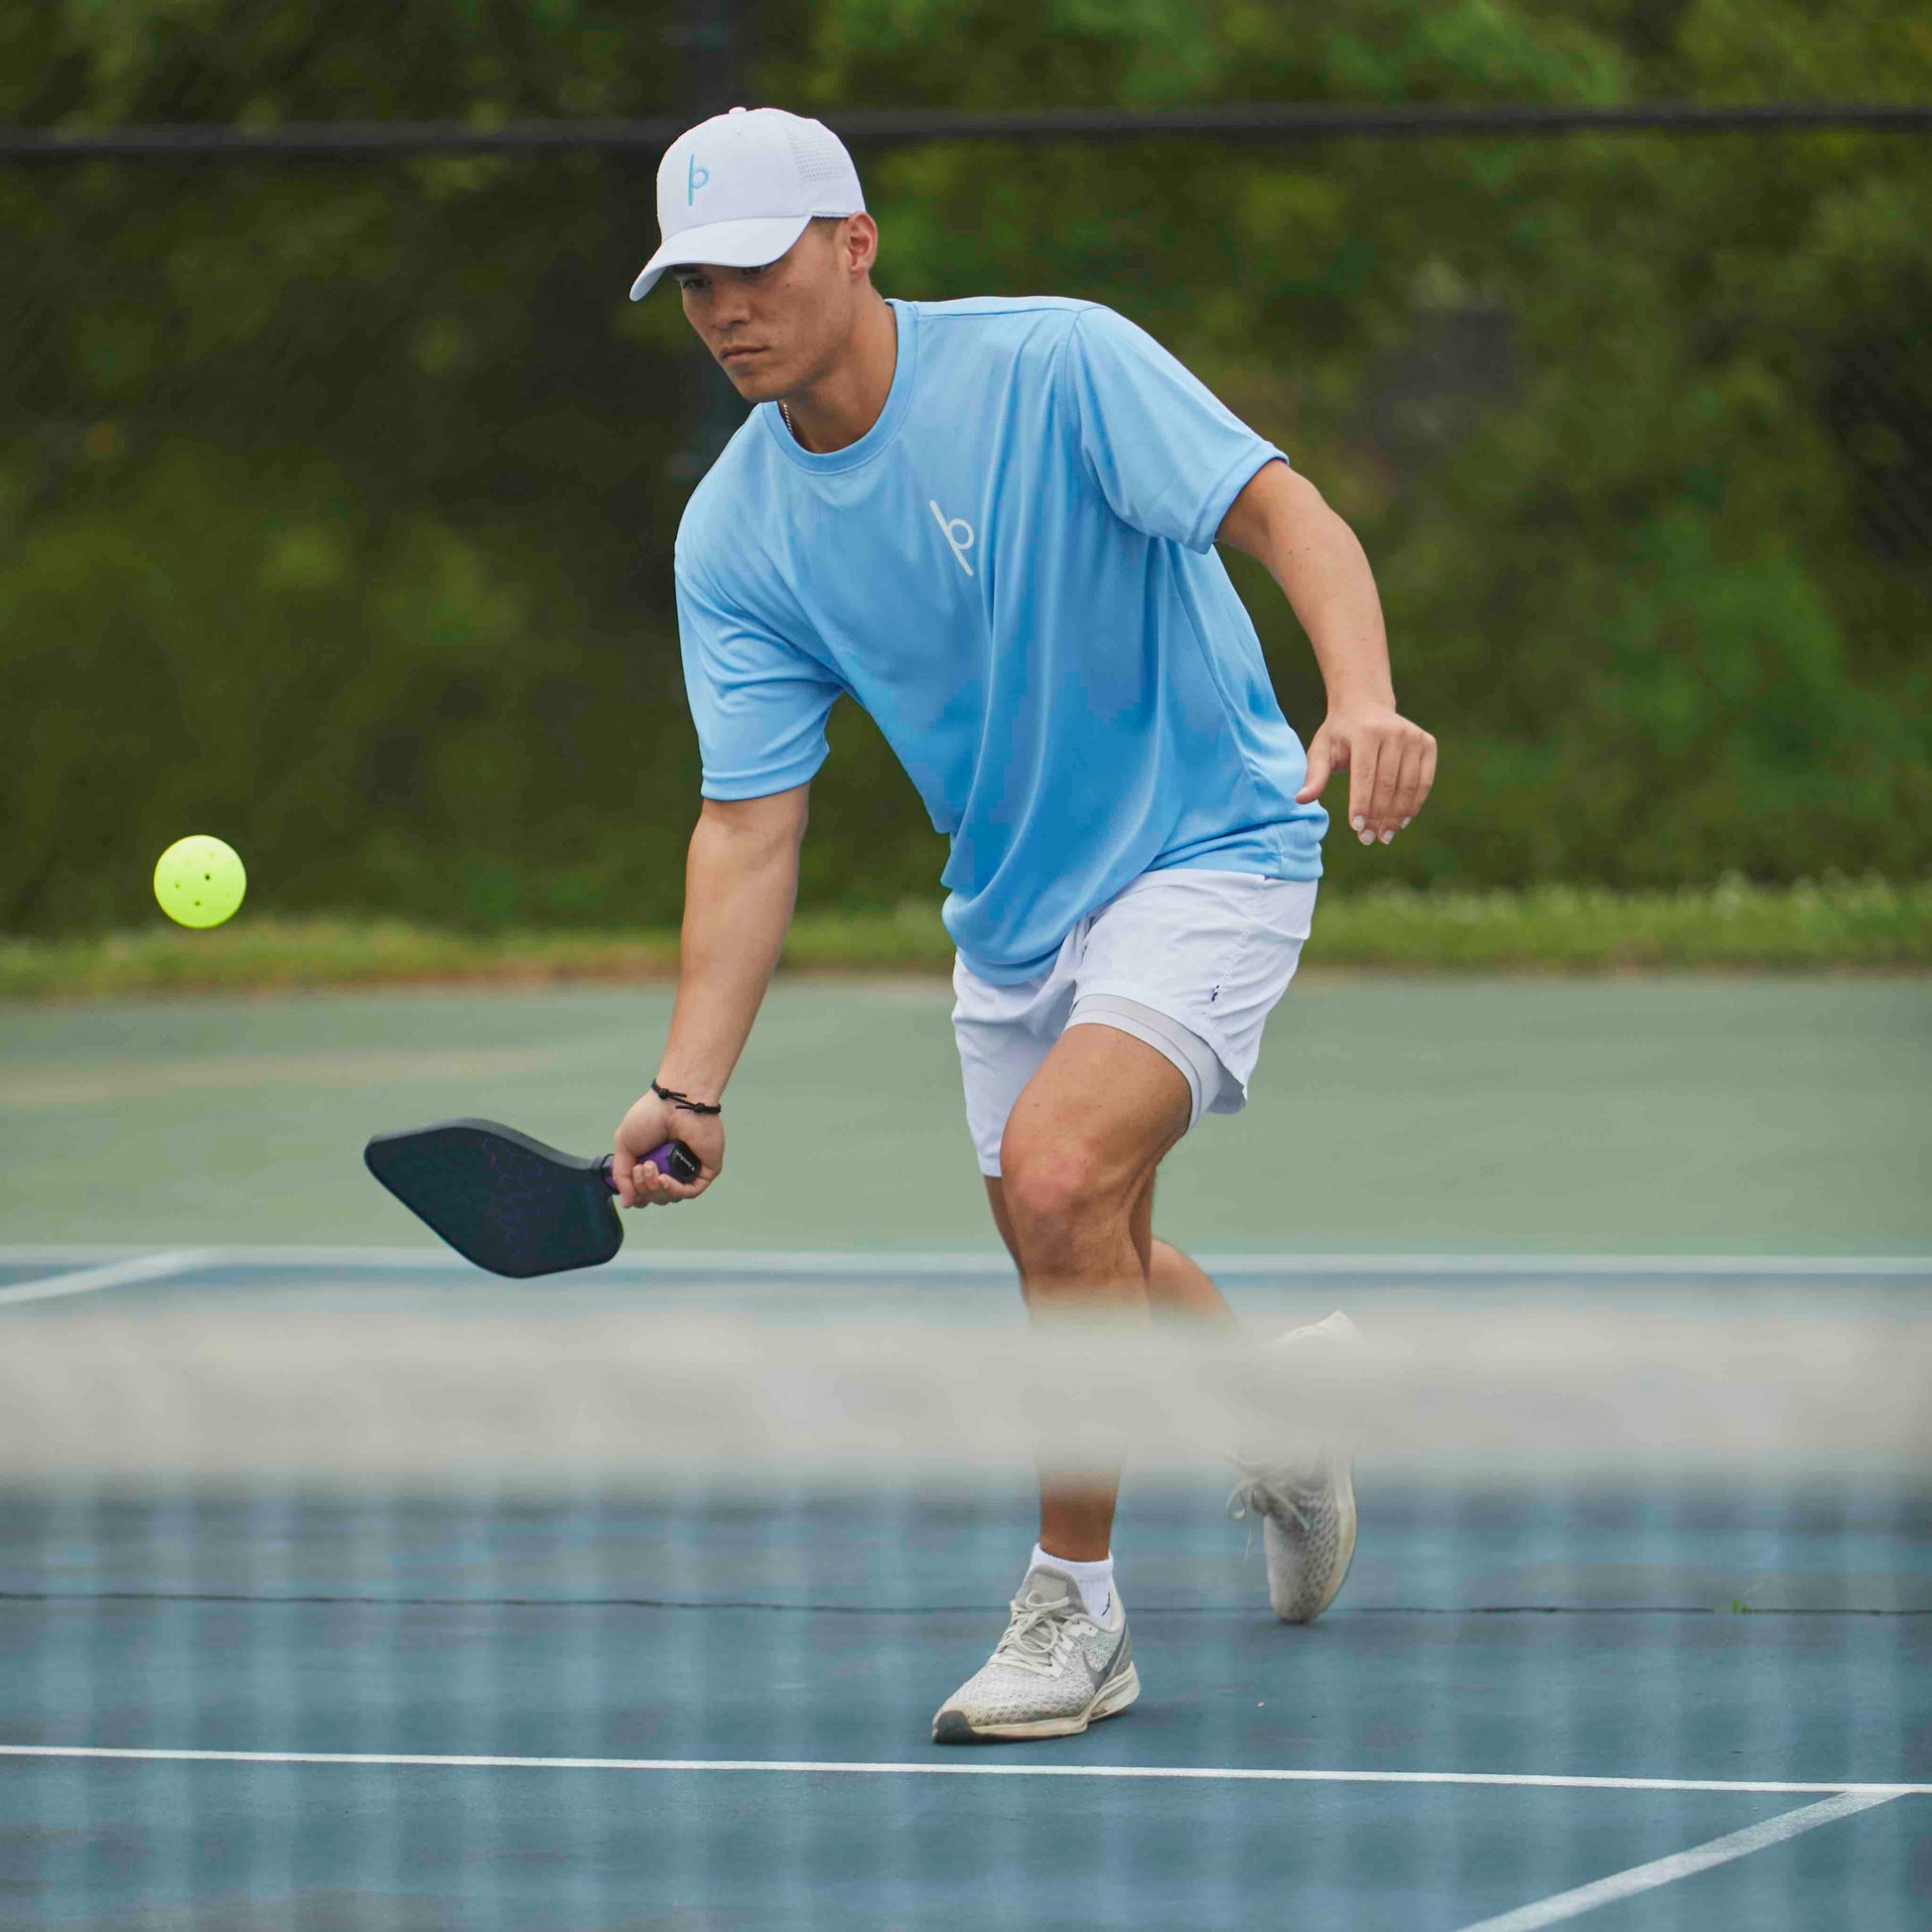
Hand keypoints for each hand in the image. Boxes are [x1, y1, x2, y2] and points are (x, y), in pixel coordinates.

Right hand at [611, 1088, 722, 1208]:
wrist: (675, 1102)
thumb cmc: (650, 1116)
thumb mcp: (625, 1145)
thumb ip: (622, 1176)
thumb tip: (627, 1204)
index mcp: (651, 1163)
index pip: (643, 1193)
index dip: (635, 1192)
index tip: (632, 1174)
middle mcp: (669, 1169)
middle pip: (655, 1197)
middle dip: (643, 1187)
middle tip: (643, 1166)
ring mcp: (687, 1171)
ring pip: (671, 1197)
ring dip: (656, 1188)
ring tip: (651, 1167)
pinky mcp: (704, 1170)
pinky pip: (690, 1191)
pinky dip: (674, 1190)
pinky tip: (664, 1179)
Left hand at [1295, 703, 1436, 844]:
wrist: (1366, 704)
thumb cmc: (1340, 733)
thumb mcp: (1322, 749)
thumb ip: (1314, 775)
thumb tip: (1300, 800)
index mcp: (1366, 731)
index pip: (1365, 775)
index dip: (1361, 804)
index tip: (1357, 828)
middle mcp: (1395, 731)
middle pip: (1388, 784)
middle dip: (1378, 816)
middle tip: (1368, 839)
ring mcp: (1415, 737)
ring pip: (1408, 786)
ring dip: (1397, 816)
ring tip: (1385, 836)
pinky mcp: (1428, 744)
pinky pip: (1424, 781)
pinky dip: (1414, 804)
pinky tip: (1402, 821)